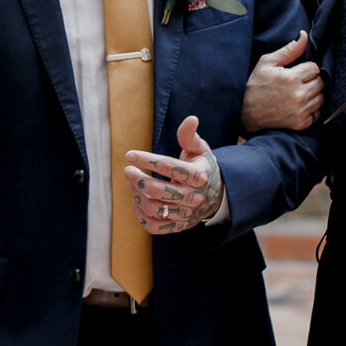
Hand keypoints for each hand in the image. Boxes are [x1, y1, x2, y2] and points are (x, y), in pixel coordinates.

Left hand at [123, 116, 225, 234]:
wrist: (217, 196)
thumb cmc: (202, 167)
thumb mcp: (199, 150)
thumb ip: (189, 136)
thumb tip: (191, 119)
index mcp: (198, 175)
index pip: (169, 166)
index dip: (146, 159)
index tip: (129, 155)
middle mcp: (193, 197)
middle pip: (158, 190)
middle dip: (137, 179)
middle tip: (128, 170)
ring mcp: (186, 214)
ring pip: (154, 208)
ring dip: (137, 195)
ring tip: (133, 183)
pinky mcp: (179, 226)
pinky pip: (154, 227)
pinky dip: (140, 216)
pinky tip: (137, 201)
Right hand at [241, 30, 321, 132]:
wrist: (245, 113)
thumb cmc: (255, 85)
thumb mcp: (267, 63)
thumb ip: (289, 50)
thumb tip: (303, 35)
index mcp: (291, 78)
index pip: (315, 68)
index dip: (306, 69)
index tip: (296, 72)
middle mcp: (298, 95)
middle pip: (320, 82)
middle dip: (311, 81)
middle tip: (296, 83)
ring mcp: (300, 110)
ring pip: (321, 97)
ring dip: (313, 94)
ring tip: (297, 94)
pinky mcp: (301, 123)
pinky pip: (318, 113)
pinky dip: (311, 109)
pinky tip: (298, 106)